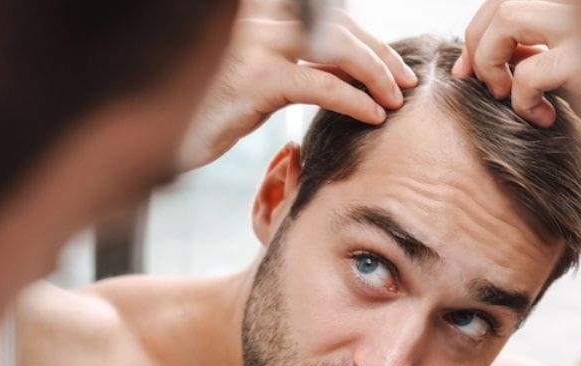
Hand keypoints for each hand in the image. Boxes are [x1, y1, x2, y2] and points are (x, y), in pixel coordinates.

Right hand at [178, 0, 417, 170]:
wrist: (174, 136)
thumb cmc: (219, 109)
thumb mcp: (263, 76)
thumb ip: (298, 61)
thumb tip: (346, 65)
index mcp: (260, 13)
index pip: (328, 16)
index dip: (367, 40)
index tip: (394, 66)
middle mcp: (257, 19)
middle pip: (336, 28)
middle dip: (378, 55)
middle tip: (406, 83)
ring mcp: (256, 45)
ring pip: (335, 49)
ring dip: (374, 74)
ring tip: (396, 100)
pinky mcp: (256, 79)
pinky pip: (321, 84)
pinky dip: (354, 99)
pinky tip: (373, 116)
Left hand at [453, 0, 580, 131]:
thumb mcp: (563, 62)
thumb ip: (529, 47)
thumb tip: (472, 54)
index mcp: (573, 5)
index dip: (478, 32)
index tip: (468, 70)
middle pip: (502, 2)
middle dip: (478, 46)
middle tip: (488, 87)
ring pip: (508, 18)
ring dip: (491, 61)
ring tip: (508, 95)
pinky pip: (528, 72)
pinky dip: (521, 101)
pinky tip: (543, 118)